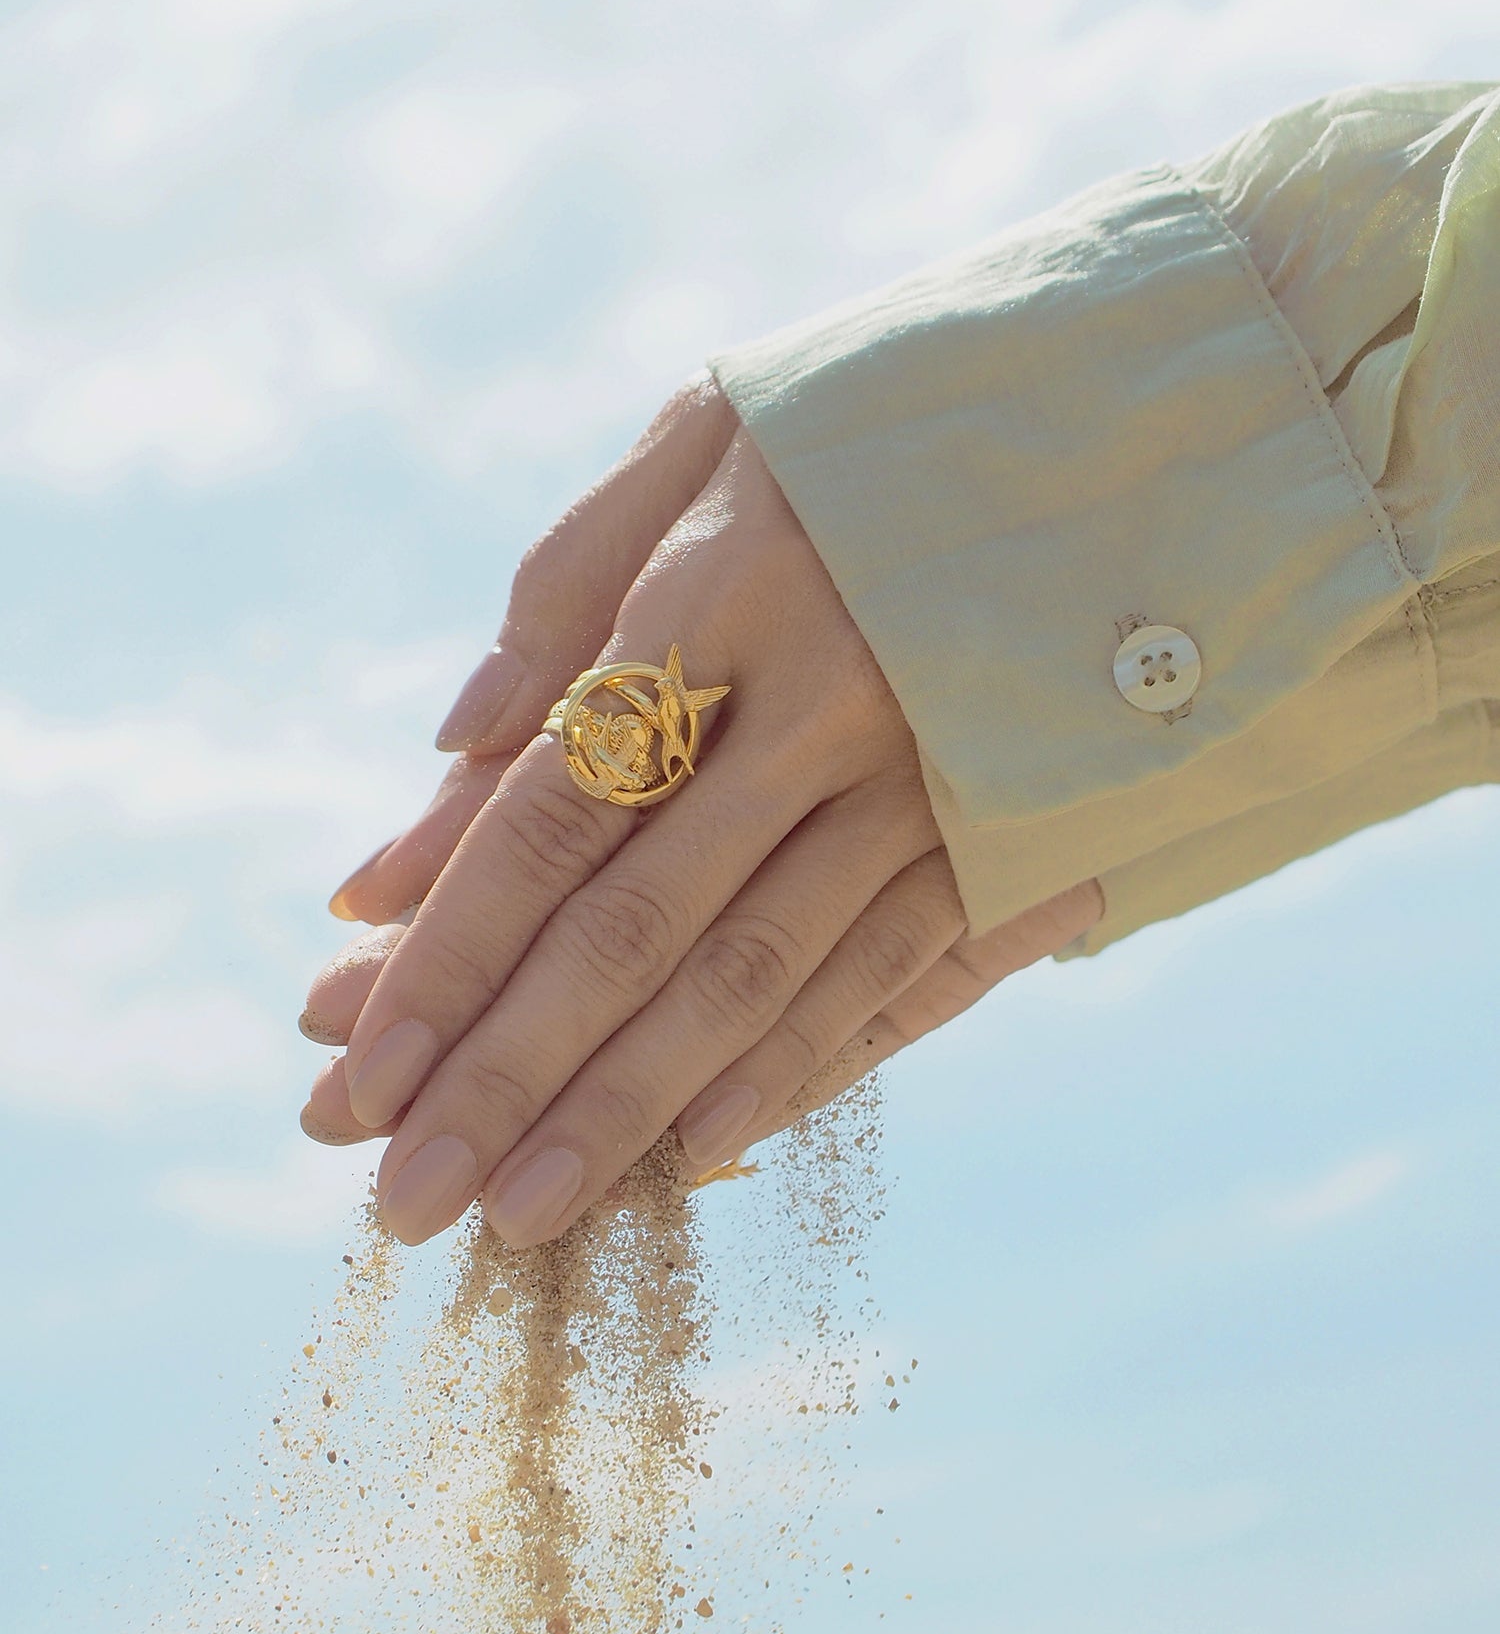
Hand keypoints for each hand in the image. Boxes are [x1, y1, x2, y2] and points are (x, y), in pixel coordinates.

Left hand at [301, 377, 1101, 1245]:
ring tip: (525, 1214)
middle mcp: (828, 702)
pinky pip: (903, 976)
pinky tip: (706, 1149)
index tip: (353, 1062)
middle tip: (406, 1197)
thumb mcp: (702, 441)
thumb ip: (565, 587)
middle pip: (637, 929)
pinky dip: (799, 1068)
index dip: (448, 953)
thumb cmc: (868, 429)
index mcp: (724, 590)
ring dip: (634, 1109)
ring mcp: (935, 781)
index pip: (552, 814)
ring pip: (763, 978)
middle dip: (511, 1075)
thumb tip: (446, 750)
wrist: (1137, 419)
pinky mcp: (1018, 832)